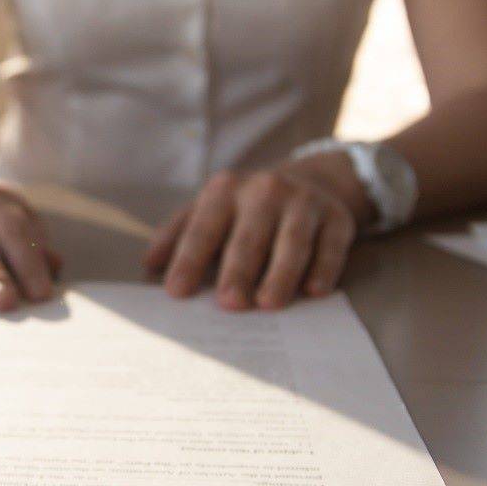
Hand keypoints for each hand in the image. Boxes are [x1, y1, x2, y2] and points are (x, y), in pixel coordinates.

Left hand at [143, 165, 361, 310]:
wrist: (311, 181)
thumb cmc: (246, 208)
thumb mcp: (209, 209)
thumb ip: (178, 234)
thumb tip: (148, 265)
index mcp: (225, 190)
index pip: (203, 228)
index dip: (189, 260)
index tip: (175, 292)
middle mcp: (265, 191)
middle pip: (248, 237)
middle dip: (237, 271)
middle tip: (229, 304)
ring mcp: (304, 202)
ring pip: (292, 242)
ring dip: (281, 274)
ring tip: (269, 304)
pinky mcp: (337, 218)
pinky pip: (330, 246)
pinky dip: (323, 268)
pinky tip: (314, 291)